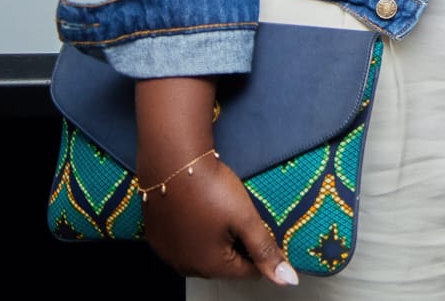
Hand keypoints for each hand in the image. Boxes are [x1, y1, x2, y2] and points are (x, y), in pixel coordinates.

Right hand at [137, 77, 298, 285]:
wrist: (173, 162)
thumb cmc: (212, 190)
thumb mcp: (246, 219)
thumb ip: (266, 251)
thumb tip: (288, 281)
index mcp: (210, 266)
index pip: (247, 272)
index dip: (261, 251)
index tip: (262, 228)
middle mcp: (185, 267)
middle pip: (225, 264)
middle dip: (238, 246)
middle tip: (242, 218)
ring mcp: (167, 253)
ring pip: (203, 254)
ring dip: (217, 240)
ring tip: (223, 213)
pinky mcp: (156, 238)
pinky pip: (184, 244)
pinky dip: (196, 233)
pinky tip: (202, 212)